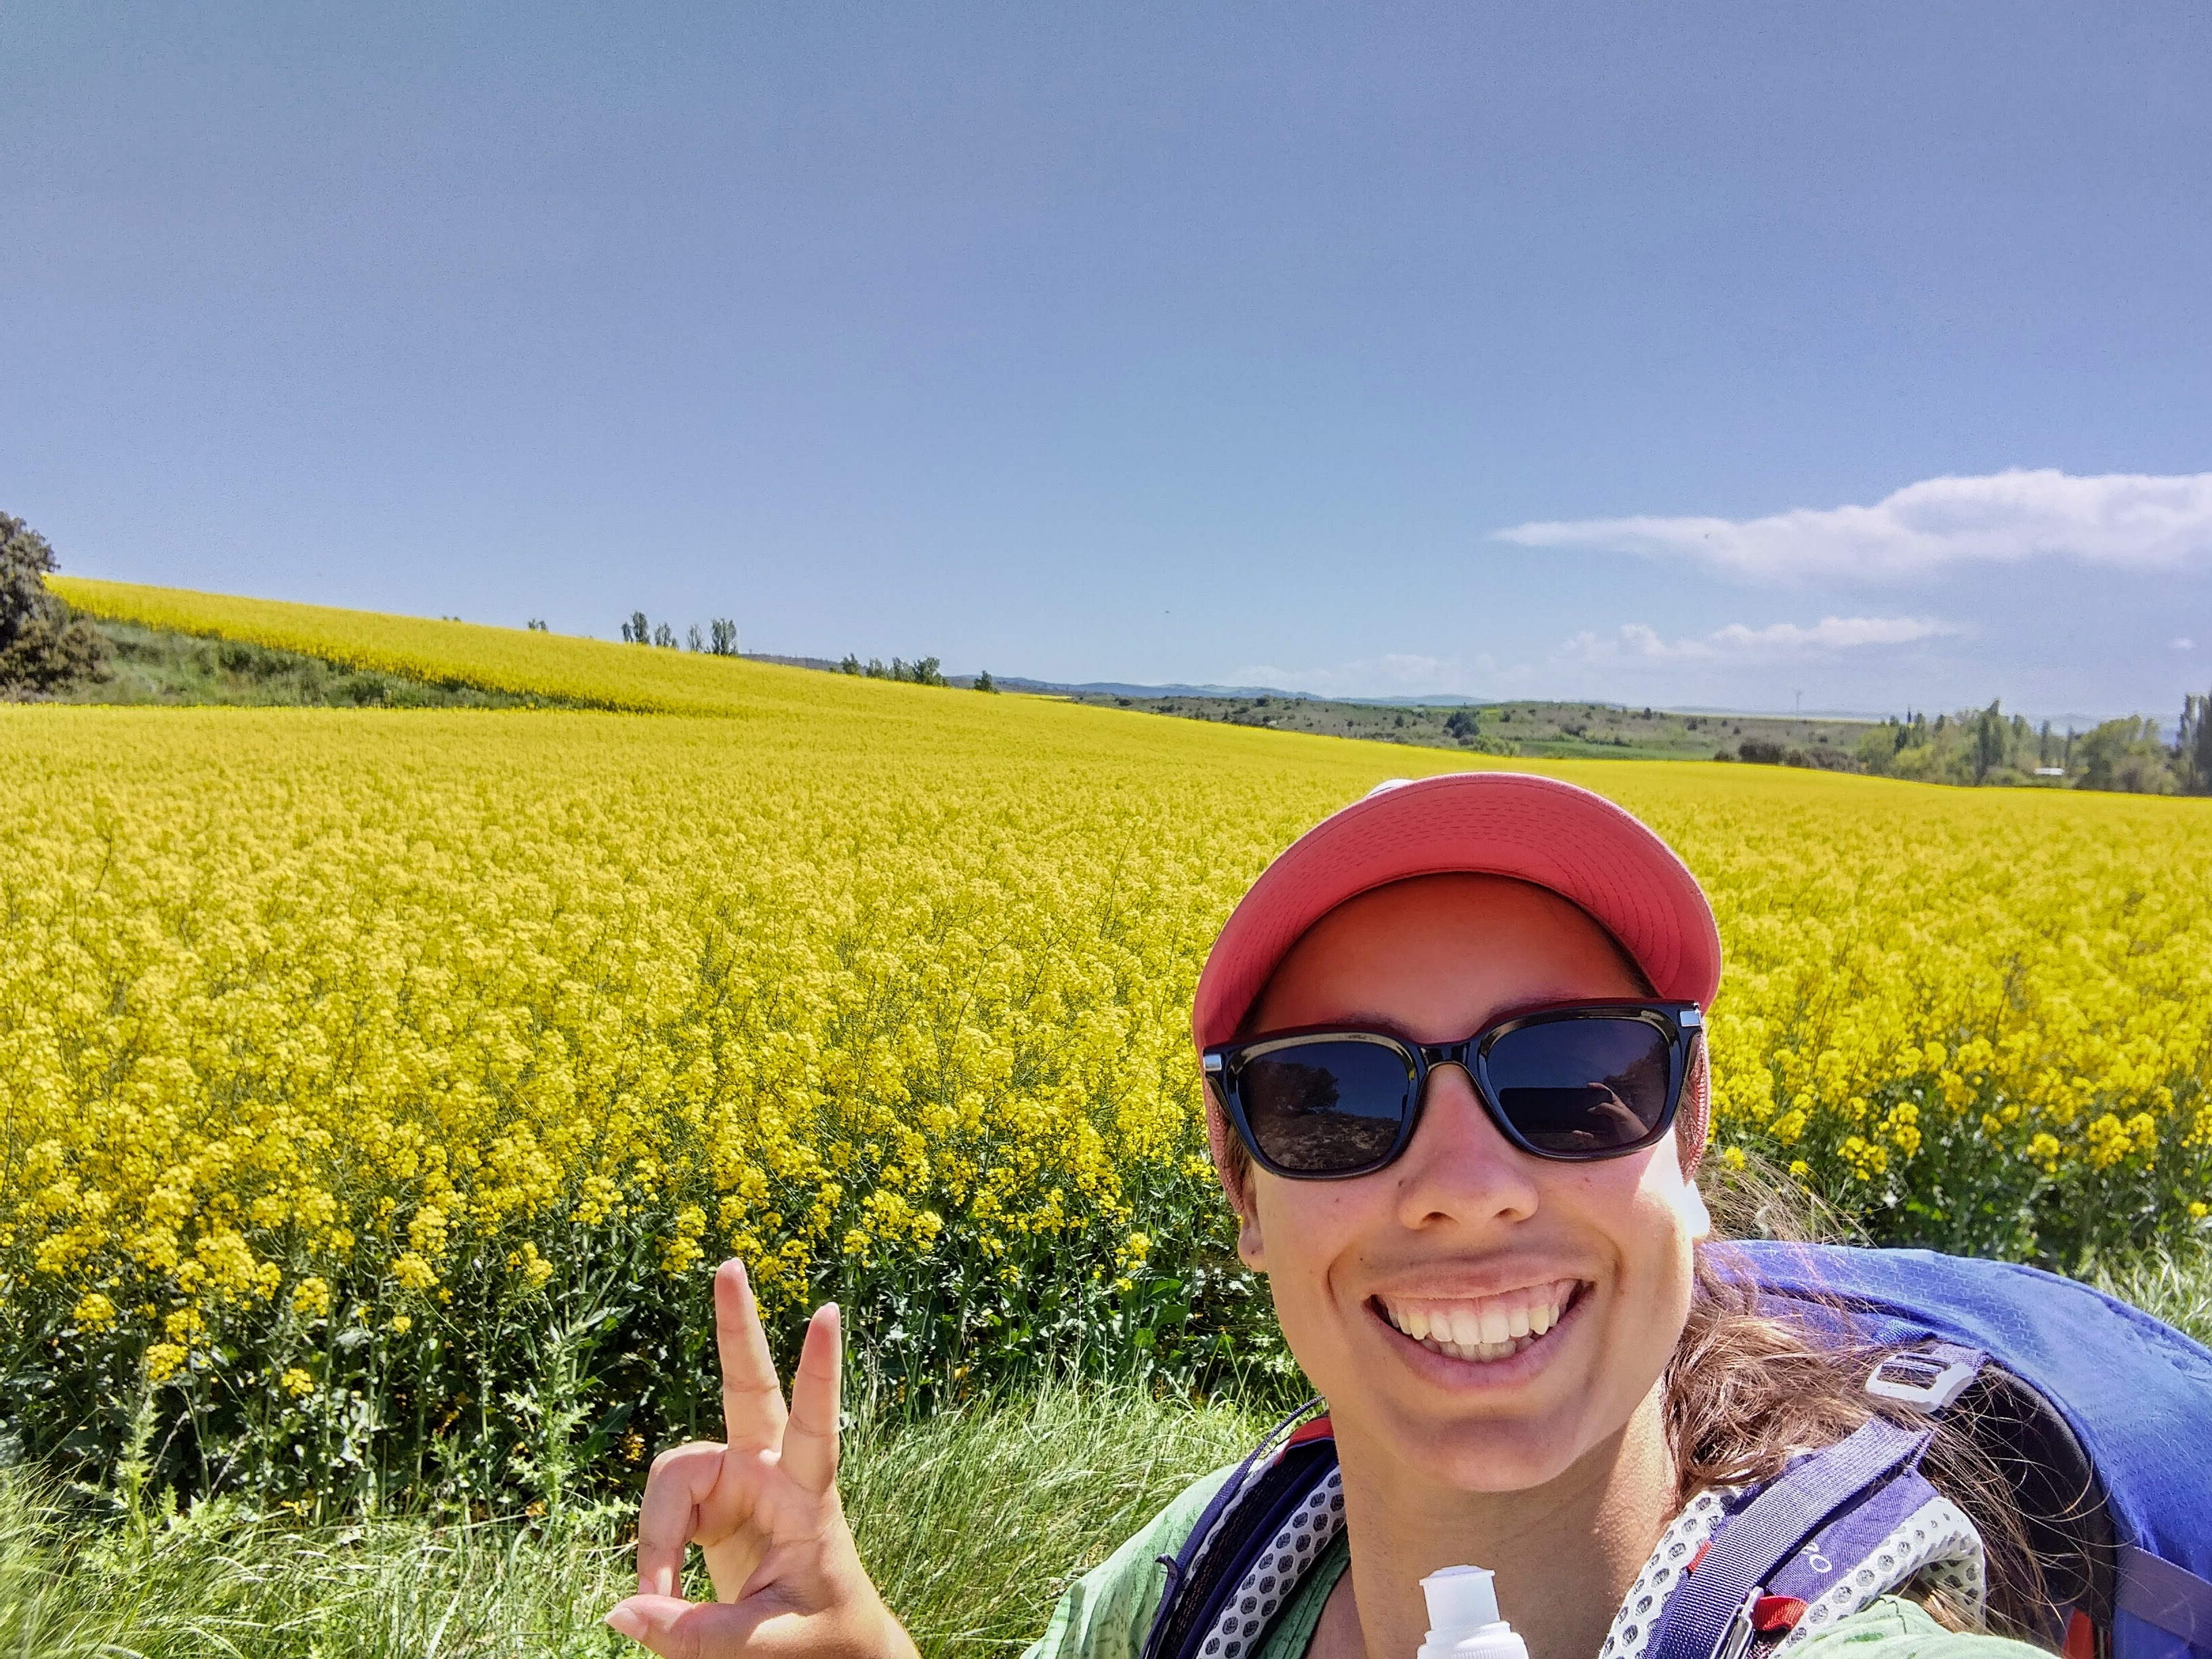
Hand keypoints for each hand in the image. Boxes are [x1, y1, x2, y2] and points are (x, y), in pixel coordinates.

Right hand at [605, 1260, 917, 1658]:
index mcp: (810, 1498)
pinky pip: (660, 1512)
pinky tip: (657, 1589)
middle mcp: (773, 1475)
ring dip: (656, 1539)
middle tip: (730, 1263)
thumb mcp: (765, 1645)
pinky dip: (651, 1553)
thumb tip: (621, 1611)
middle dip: (735, 1326)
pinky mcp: (712, 1505)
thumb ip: (694, 1634)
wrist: (830, 1652)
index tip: (829, 1311)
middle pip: (748, 1387)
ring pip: (671, 1479)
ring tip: (658, 1600)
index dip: (819, 1371)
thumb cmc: (821, 1641)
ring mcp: (739, 1483)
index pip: (819, 1425)